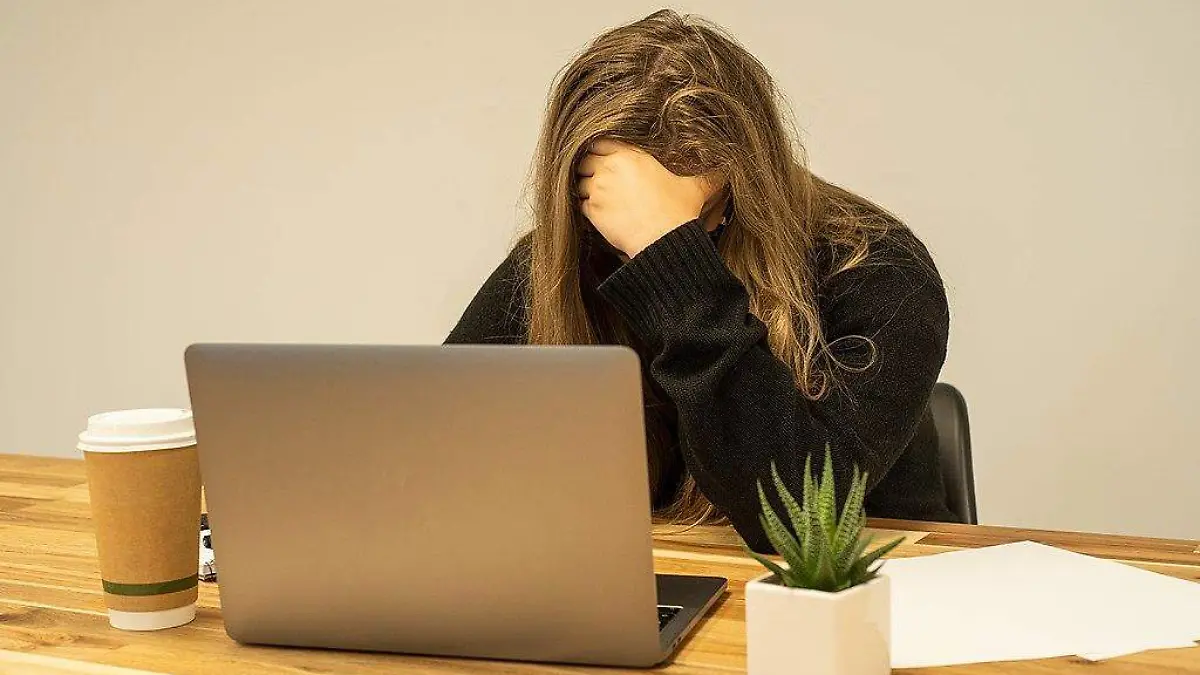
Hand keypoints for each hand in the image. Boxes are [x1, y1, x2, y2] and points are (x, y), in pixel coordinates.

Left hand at [576, 139, 720, 257]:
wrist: (664, 242)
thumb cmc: (678, 213)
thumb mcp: (696, 187)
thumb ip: (709, 173)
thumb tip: (728, 168)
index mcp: (631, 155)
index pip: (601, 141)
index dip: (602, 149)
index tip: (606, 158)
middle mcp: (610, 168)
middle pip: (586, 159)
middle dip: (590, 167)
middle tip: (601, 179)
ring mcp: (599, 189)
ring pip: (580, 182)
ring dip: (587, 188)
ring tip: (601, 197)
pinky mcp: (593, 211)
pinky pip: (580, 204)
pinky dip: (587, 208)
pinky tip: (601, 213)